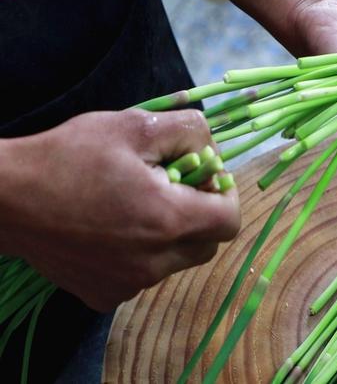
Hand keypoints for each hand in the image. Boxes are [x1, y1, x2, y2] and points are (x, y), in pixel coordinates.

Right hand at [0, 109, 239, 310]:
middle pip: (207, 244)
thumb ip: (188, 131)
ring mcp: (129, 284)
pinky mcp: (104, 296)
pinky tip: (112, 232)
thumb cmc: (70, 156)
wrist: (5, 198)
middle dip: (201, 215)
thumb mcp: (134, 125)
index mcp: (169, 220)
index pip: (230, 221)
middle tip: (174, 189)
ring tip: (136, 207)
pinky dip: (140, 257)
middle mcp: (155, 262)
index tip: (207, 179)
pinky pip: (142, 278)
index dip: (226, 196)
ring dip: (171, 236)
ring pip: (176, 262)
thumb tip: (213, 150)